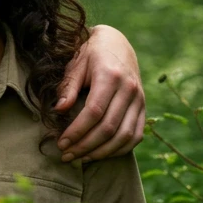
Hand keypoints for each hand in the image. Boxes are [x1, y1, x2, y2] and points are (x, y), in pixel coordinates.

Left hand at [54, 26, 144, 162]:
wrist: (117, 43)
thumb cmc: (91, 53)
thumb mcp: (76, 63)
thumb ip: (68, 87)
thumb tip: (58, 109)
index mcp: (110, 75)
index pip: (94, 111)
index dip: (77, 131)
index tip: (61, 143)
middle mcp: (129, 89)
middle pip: (109, 127)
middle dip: (85, 146)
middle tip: (66, 155)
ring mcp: (139, 100)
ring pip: (124, 136)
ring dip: (102, 152)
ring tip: (80, 158)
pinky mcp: (143, 108)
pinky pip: (136, 136)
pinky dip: (119, 149)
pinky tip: (100, 154)